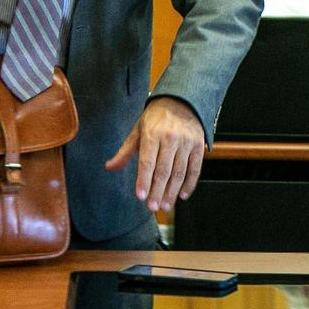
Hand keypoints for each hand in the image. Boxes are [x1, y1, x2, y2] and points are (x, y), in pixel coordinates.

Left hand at [105, 96, 204, 212]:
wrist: (182, 101)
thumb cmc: (156, 119)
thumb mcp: (138, 130)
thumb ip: (125, 151)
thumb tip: (109, 167)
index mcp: (152, 133)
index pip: (147, 161)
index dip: (144, 180)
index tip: (140, 196)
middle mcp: (170, 138)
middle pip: (164, 170)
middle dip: (158, 191)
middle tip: (152, 207)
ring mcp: (186, 142)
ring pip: (179, 172)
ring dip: (172, 192)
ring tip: (165, 206)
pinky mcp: (198, 146)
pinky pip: (195, 169)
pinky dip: (189, 184)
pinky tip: (182, 195)